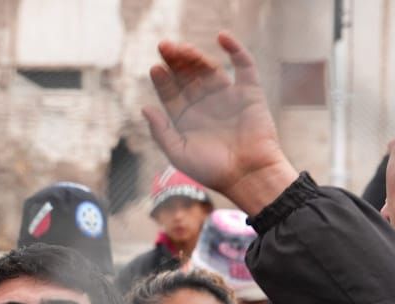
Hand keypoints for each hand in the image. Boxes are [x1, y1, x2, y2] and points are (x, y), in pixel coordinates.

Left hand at [142, 32, 296, 214]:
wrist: (248, 175)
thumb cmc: (212, 170)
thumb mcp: (179, 154)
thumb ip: (161, 132)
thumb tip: (144, 108)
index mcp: (187, 119)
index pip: (170, 94)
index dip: (162, 81)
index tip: (155, 69)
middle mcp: (205, 105)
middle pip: (187, 77)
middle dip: (175, 62)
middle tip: (165, 46)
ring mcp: (227, 97)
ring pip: (209, 70)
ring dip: (196, 57)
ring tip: (183, 48)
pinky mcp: (249, 92)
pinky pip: (243, 65)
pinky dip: (235, 49)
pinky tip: (222, 36)